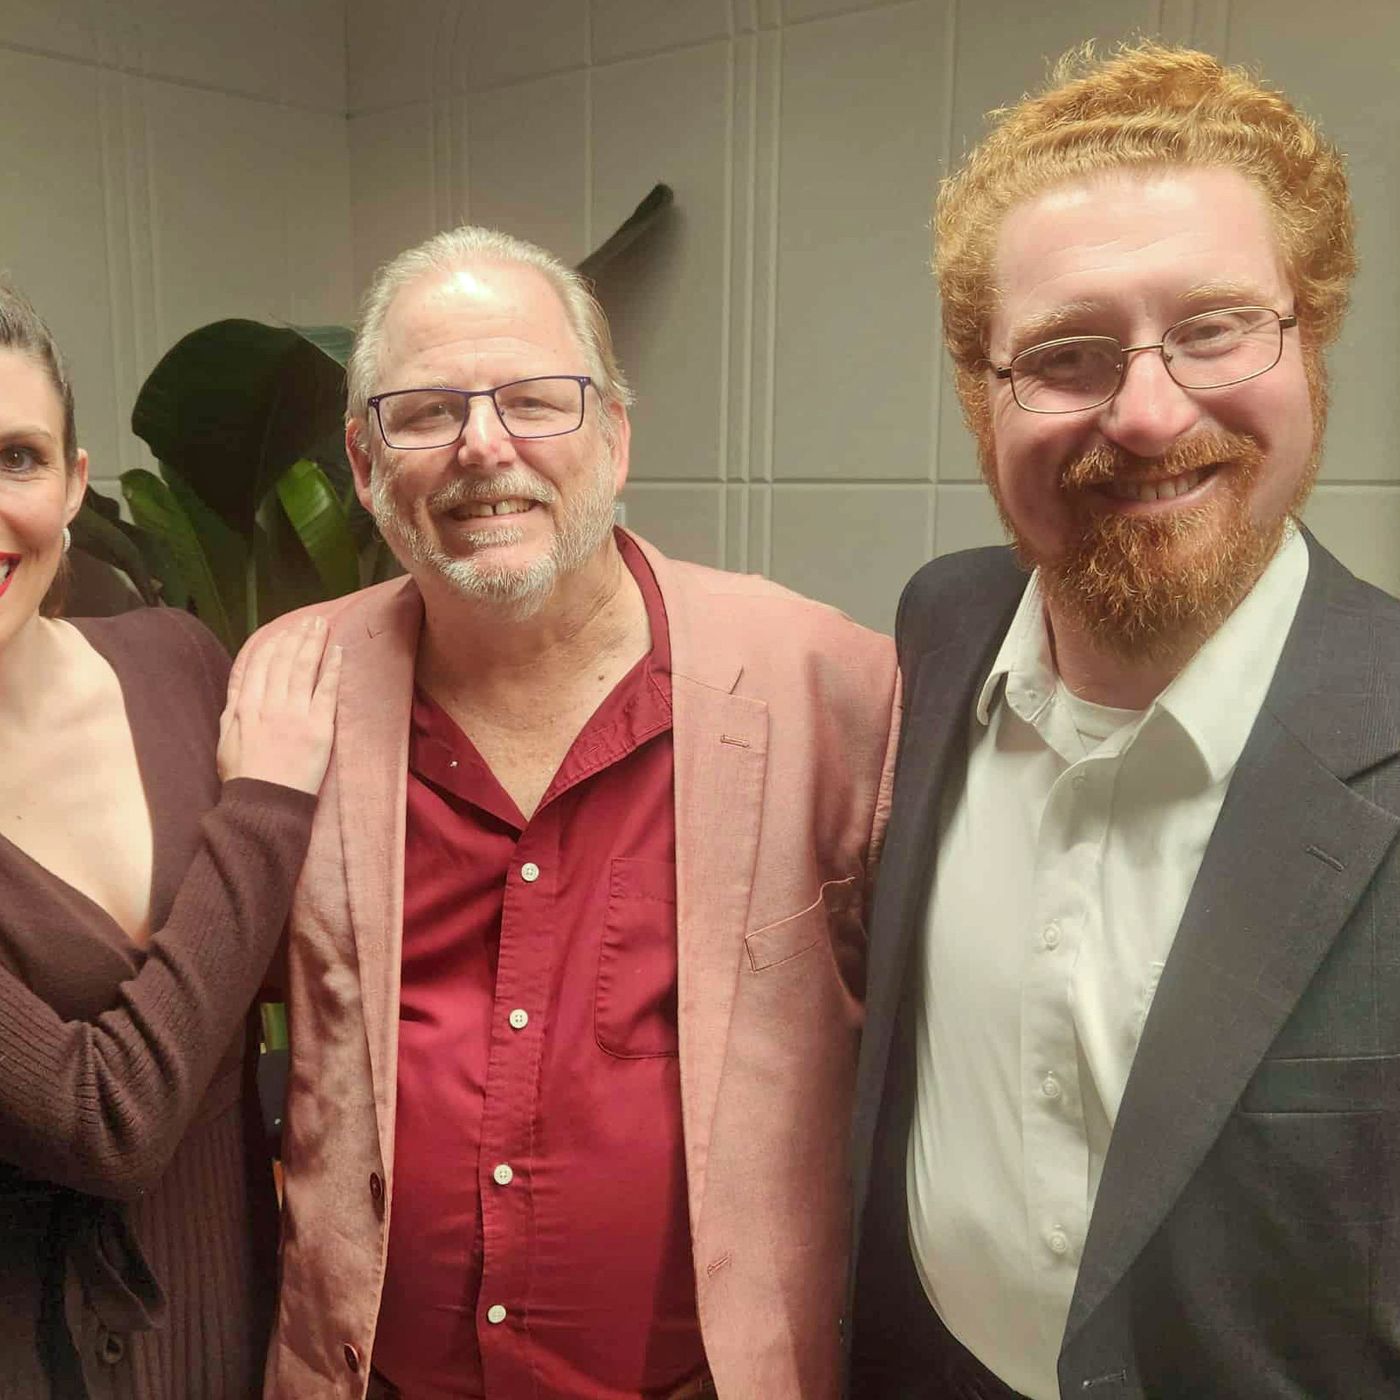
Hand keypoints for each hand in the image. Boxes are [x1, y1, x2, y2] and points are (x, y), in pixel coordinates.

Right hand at [218, 617, 342, 794]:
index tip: (284, 631)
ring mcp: (295, 714)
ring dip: (314, 643)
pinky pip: (327, 690)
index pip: (260, 665)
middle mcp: (270, 704)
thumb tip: (238, 681)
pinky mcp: (319, 726)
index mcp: (245, 706)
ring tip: (322, 626)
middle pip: (284, 661)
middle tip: (309, 620)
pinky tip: (338, 651)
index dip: (273, 645)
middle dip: (297, 637)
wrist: (265, 802)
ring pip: (304, 669)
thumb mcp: (226, 739)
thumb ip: (232, 707)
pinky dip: (332, 668)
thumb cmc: (244, 776)